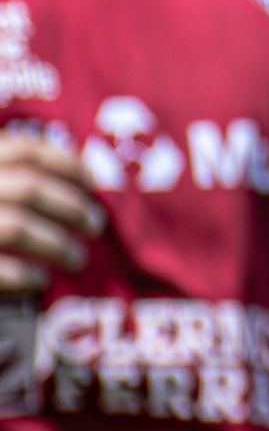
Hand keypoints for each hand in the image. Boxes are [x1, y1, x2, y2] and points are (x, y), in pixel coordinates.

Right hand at [0, 135, 101, 291]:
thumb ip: (9, 172)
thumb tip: (74, 177)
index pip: (25, 150)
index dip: (66, 163)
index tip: (93, 181)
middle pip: (29, 188)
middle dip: (72, 206)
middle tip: (96, 225)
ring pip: (16, 226)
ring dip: (56, 244)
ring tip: (77, 259)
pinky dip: (22, 273)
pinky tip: (39, 280)